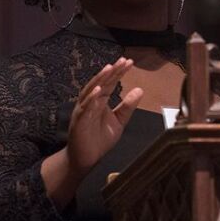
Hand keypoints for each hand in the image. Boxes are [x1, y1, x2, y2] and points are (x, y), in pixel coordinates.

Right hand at [65, 58, 142, 177]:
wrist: (86, 159)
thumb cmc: (100, 139)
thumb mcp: (119, 121)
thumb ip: (128, 106)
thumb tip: (140, 90)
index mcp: (100, 100)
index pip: (110, 83)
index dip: (119, 72)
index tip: (129, 62)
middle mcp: (91, 102)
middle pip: (101, 83)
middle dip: (112, 71)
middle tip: (122, 61)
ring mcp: (83, 110)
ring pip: (90, 91)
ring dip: (99, 79)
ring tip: (109, 68)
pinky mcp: (79, 121)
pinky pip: (84, 108)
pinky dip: (90, 98)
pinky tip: (97, 90)